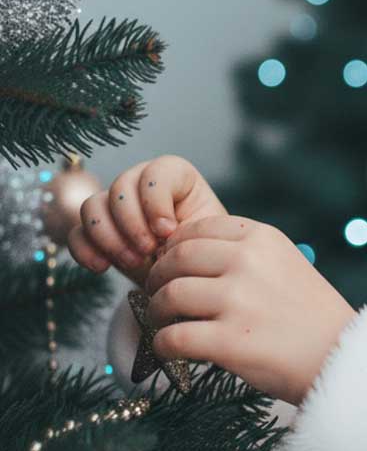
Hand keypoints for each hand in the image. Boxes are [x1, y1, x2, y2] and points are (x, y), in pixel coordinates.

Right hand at [67, 155, 227, 288]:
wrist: (188, 277)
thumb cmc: (203, 252)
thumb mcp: (206, 237)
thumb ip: (189, 228)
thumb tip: (163, 233)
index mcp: (176, 177)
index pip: (156, 172)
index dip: (156, 201)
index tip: (168, 231)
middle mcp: (141, 184)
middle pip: (120, 187)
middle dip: (132, 223)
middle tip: (148, 251)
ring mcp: (115, 206)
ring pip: (92, 206)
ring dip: (109, 237)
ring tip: (133, 262)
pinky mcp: (97, 232)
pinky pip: (76, 233)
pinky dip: (85, 250)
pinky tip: (102, 267)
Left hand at [142, 214, 357, 405]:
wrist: (342, 358)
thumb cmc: (312, 316)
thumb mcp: (287, 264)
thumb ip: (245, 254)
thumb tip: (185, 256)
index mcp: (263, 238)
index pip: (198, 229)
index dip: (175, 248)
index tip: (172, 266)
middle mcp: (248, 262)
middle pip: (176, 259)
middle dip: (158, 278)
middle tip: (157, 295)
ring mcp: (238, 301)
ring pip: (169, 296)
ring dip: (157, 312)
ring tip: (165, 323)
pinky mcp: (229, 341)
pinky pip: (172, 338)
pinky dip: (163, 345)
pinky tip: (170, 350)